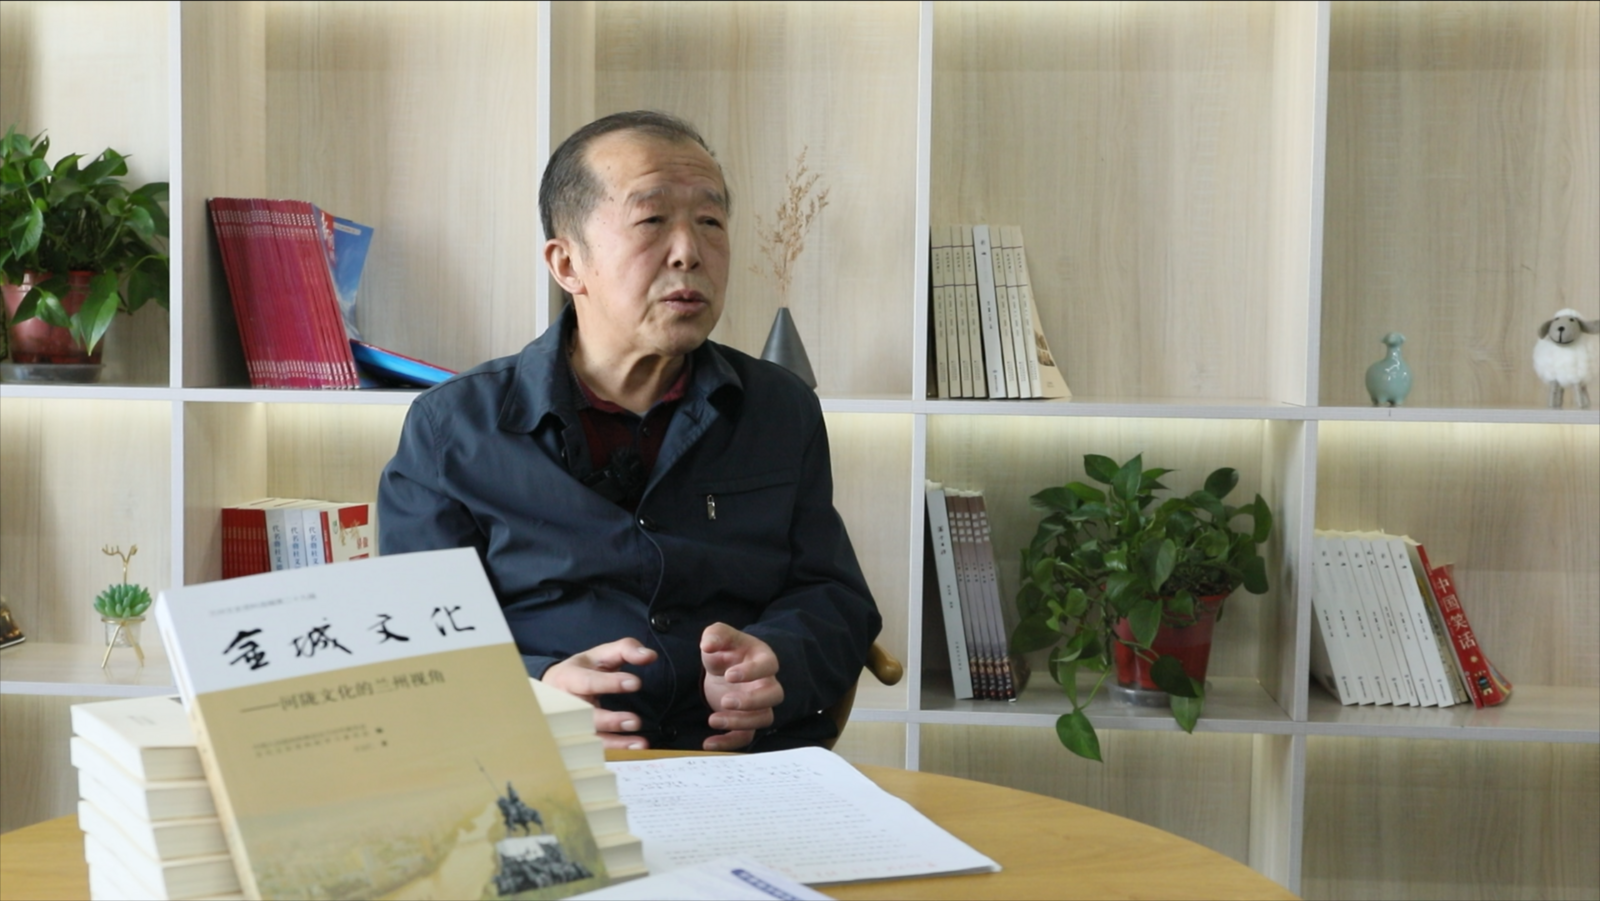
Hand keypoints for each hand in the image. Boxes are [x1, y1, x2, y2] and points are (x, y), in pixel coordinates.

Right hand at [541, 639, 657, 749]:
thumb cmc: (582, 670)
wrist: (552, 688)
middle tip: (635, 722)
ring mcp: (569, 725)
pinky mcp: (577, 739)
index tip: (636, 683)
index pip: (588, 682)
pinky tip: (634, 750)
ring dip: (615, 744)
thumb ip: (626, 650)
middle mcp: (566, 704)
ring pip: (589, 737)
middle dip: (609, 721)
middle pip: (584, 716)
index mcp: (569, 678)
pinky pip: (594, 749)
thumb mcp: (600, 654)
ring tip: (640, 744)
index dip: (610, 683)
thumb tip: (650, 656)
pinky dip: (614, 752)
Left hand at [700, 623, 783, 750]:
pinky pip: (746, 736)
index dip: (752, 672)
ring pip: (764, 719)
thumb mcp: (719, 636)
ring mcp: (760, 705)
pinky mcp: (747, 721)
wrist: (725, 668)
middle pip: (774, 696)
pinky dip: (729, 742)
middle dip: (752, 701)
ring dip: (740, 722)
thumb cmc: (727, 650)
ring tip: (712, 720)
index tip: (729, 675)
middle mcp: (767, 684)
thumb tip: (707, 644)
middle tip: (725, 701)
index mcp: (763, 659)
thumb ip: (715, 634)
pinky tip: (708, 743)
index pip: (768, 666)